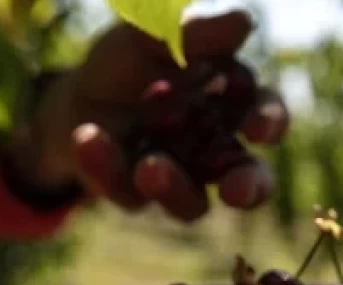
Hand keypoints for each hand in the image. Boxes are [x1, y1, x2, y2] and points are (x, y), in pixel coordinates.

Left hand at [26, 9, 288, 221]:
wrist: (74, 95)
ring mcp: (177, 180)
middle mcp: (214, 153)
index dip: (269, 122)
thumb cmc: (128, 61)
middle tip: (237, 191)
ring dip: (174, 188)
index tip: (258, 129)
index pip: (264, 115)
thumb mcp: (152, 36)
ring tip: (150, 167)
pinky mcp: (134, 195)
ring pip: (192, 205)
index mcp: (231, 108)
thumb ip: (196, 33)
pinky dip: (106, 167)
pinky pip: (126, 193)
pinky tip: (89, 137)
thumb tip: (243, 22)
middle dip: (248, 187)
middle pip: (248, 180)